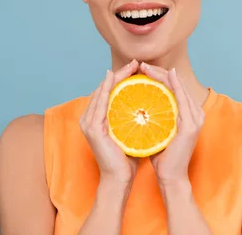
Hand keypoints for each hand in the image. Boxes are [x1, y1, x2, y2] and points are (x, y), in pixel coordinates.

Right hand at [79, 59, 139, 185]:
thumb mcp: (133, 132)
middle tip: (135, 62)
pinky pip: (100, 102)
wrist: (119, 179)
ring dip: (115, 77)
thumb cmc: (128, 158)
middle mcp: (90, 118)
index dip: (122, 78)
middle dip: (120, 73)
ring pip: (102, 92)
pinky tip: (115, 78)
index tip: (138, 68)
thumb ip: (135, 118)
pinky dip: (107, 88)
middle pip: (105, 88)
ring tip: (130, 66)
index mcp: (99, 119)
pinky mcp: (92, 128)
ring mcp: (89, 123)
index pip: (110, 92)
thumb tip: (152, 104)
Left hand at [139, 63, 204, 186]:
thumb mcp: (156, 132)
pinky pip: (182, 99)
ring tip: (145, 68)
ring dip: (162, 75)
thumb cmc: (162, 157)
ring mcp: (195, 118)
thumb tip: (135, 105)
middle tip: (140, 65)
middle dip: (158, 72)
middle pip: (176, 84)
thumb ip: (152, 118)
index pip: (173, 88)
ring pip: (179, 87)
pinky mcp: (191, 124)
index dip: (158, 76)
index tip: (140, 70)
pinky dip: (175, 86)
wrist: (170, 177)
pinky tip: (166, 76)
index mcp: (188, 114)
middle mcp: (195, 113)